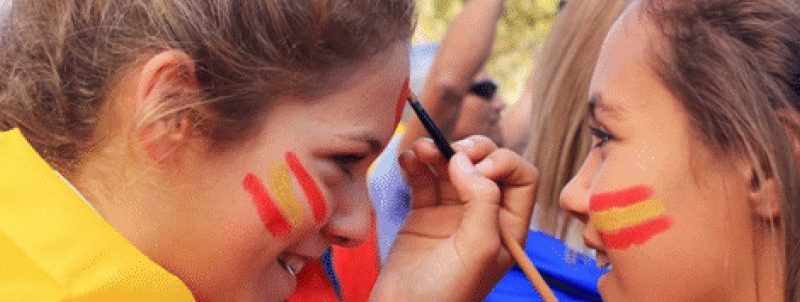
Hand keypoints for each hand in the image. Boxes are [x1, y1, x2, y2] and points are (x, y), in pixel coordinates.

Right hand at [371, 135, 537, 300]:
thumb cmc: (447, 293)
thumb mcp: (478, 248)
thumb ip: (482, 200)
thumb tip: (468, 162)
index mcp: (508, 227)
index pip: (521, 177)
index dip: (503, 162)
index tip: (477, 168)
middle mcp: (484, 216)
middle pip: (487, 164)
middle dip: (470, 151)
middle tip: (451, 152)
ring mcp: (452, 213)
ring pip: (452, 167)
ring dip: (437, 152)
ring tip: (420, 150)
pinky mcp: (423, 214)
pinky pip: (424, 178)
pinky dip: (416, 164)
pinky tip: (407, 161)